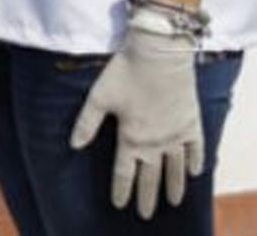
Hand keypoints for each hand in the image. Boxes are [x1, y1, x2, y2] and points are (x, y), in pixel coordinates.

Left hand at [70, 19, 204, 218]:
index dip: (121, 190)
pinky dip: (195, 163)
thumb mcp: (99, 97)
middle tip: (145, 214)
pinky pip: (196, 150)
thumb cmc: (124, 72)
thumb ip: (86, 124)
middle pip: (151, 177)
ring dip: (174, 187)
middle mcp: (156, 143)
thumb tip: (73, 146)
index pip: (125, 173)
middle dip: (147, 197)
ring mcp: (177, 135)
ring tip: (173, 202)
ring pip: (175, 170)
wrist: (159, 54)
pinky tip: (193, 173)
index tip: (120, 205)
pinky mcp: (192, 123)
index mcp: (132, 139)